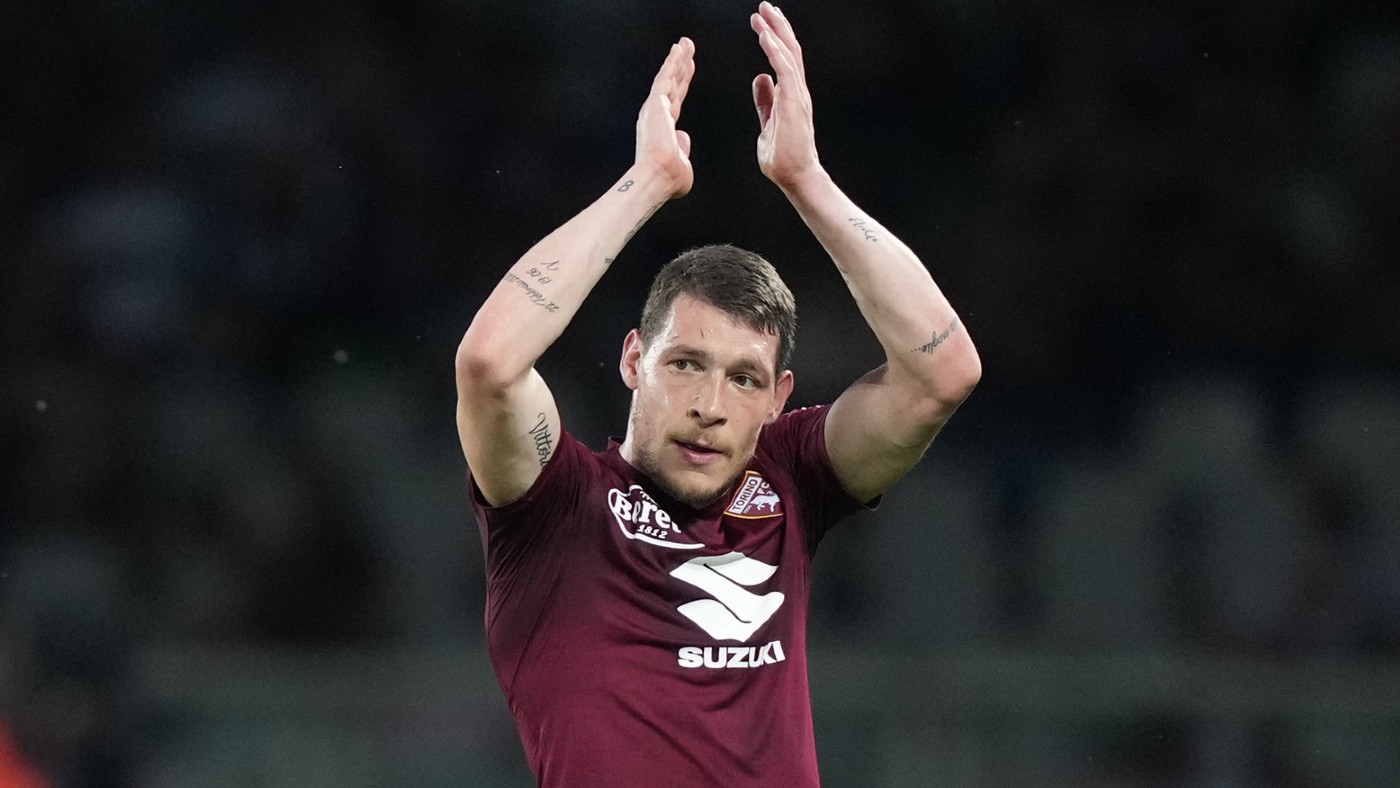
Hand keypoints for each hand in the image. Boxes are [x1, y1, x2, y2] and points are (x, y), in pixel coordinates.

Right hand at [636, 37, 695, 199]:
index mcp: (662, 128)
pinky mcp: (655, 103)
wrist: (658, 177)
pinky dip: (673, 62)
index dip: (682, 83)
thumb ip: (682, 148)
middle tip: (686, 49)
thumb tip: (683, 137)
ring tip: (685, 43)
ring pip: (669, 77)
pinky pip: (666, 76)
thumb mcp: (682, 163)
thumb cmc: (669, 178)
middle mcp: (656, 115)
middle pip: (672, 84)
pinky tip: (679, 48)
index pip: (675, 99)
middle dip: (680, 65)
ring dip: (678, 59)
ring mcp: (654, 108)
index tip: (688, 69)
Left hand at [751, 3, 821, 189]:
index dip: (774, 38)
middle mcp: (797, 91)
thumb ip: (765, 101)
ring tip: (762, 13)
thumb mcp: (768, 122)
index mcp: (791, 94)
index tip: (762, 21)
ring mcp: (798, 96)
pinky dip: (775, 52)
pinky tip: (765, 38)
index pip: (785, 59)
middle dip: (777, 26)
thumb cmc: (783, 157)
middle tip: (764, 6)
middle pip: (790, 50)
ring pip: (789, 55)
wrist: (795, 177)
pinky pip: (786, 71)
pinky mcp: (794, 104)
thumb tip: (760, 77)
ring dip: (775, 32)